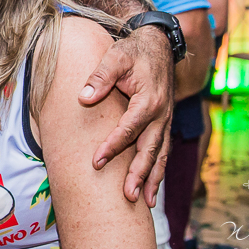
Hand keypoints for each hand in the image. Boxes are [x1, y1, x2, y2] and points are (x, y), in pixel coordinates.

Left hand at [78, 25, 172, 206]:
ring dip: (153, 179)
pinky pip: (163, 151)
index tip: (96, 161)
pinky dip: (158, 171)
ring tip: (145, 203)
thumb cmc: (134, 51)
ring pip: (160, 155)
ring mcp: (165, 121)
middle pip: (149, 149)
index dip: (112, 146)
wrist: (158, 45)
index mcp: (149, 100)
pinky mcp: (164, 124)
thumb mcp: (116, 56)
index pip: (129, 129)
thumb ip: (101, 75)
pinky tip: (151, 190)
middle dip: (138, 174)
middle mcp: (161, 115)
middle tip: (127, 196)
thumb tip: (84, 96)